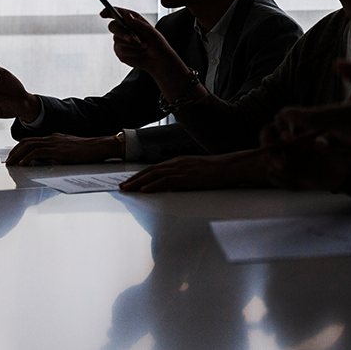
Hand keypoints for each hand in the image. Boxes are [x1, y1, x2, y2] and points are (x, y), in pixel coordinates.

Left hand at [5, 133, 123, 165]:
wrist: (98, 147)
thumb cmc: (88, 151)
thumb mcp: (69, 151)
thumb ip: (58, 153)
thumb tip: (48, 161)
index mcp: (54, 138)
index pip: (32, 140)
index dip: (20, 147)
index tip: (14, 155)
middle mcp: (52, 138)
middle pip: (26, 142)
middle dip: (14, 151)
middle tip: (8, 160)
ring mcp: (54, 143)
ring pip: (29, 146)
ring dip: (17, 155)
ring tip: (11, 163)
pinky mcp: (57, 150)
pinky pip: (37, 153)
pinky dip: (27, 158)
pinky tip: (22, 164)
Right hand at [103, 7, 179, 74]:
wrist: (158, 60)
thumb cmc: (156, 43)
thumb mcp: (150, 31)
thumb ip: (137, 24)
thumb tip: (126, 16)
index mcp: (131, 20)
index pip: (116, 13)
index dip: (108, 12)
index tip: (103, 14)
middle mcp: (124, 29)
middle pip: (113, 26)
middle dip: (122, 32)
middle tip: (132, 37)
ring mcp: (120, 41)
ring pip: (118, 40)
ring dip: (132, 44)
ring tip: (144, 47)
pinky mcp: (120, 52)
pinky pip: (121, 50)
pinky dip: (132, 51)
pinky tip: (139, 53)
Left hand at [118, 151, 265, 192]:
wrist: (228, 167)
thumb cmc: (216, 171)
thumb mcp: (197, 171)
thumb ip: (185, 175)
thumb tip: (175, 184)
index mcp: (178, 162)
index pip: (154, 168)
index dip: (140, 174)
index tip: (130, 181)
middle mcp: (176, 163)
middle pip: (150, 170)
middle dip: (134, 179)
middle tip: (122, 186)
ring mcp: (180, 169)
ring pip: (153, 175)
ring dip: (138, 183)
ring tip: (127, 189)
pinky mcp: (186, 177)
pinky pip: (165, 182)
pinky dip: (152, 185)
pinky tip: (144, 190)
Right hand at [258, 126, 350, 190]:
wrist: (345, 172)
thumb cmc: (345, 150)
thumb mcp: (346, 146)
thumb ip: (333, 142)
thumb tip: (319, 143)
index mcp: (301, 122)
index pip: (284, 117)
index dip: (283, 126)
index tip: (289, 138)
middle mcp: (287, 136)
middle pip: (266, 135)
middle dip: (270, 149)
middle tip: (282, 162)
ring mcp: (283, 154)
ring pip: (266, 157)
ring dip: (275, 168)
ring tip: (297, 176)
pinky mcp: (283, 171)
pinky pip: (273, 176)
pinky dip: (283, 182)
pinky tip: (302, 185)